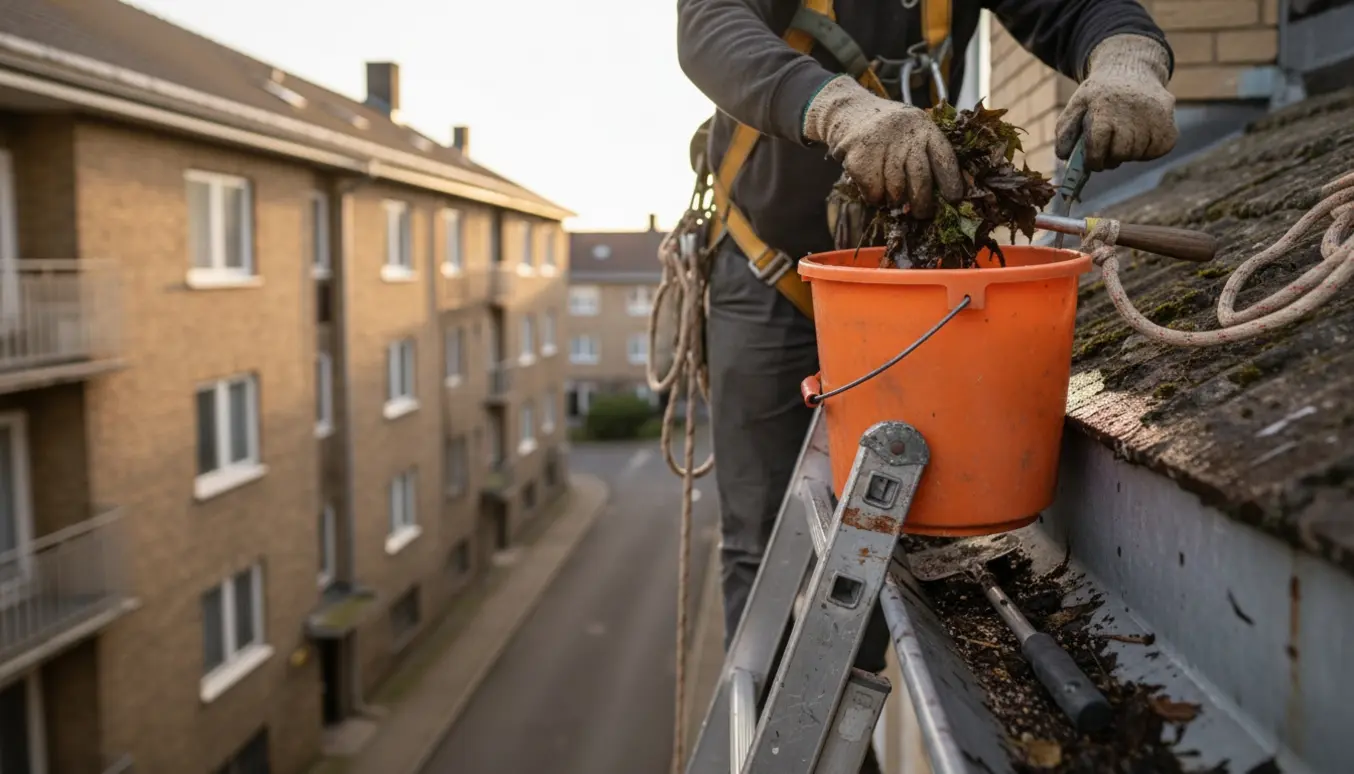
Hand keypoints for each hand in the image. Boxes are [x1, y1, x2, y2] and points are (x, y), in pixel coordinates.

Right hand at [803, 76, 962, 217]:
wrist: (846, 112)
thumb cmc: (886, 130)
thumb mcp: (911, 130)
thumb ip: (925, 153)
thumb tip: (941, 194)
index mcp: (924, 127)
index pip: (943, 157)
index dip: (951, 181)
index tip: (954, 199)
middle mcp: (906, 134)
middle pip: (920, 177)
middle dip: (923, 202)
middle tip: (922, 214)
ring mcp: (882, 145)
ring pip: (896, 189)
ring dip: (896, 200)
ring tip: (894, 198)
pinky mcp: (861, 158)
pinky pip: (874, 192)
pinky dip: (875, 198)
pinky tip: (874, 190)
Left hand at [1056, 35, 1177, 171]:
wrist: (1130, 69)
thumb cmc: (1099, 96)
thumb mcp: (1076, 107)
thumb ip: (1065, 133)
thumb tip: (1064, 158)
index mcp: (1102, 108)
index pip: (1098, 145)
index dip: (1094, 160)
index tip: (1093, 162)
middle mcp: (1130, 110)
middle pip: (1120, 153)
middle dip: (1111, 157)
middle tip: (1109, 149)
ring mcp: (1153, 115)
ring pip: (1139, 153)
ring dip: (1129, 153)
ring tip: (1124, 137)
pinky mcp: (1170, 120)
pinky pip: (1159, 149)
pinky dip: (1148, 150)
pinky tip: (1141, 136)